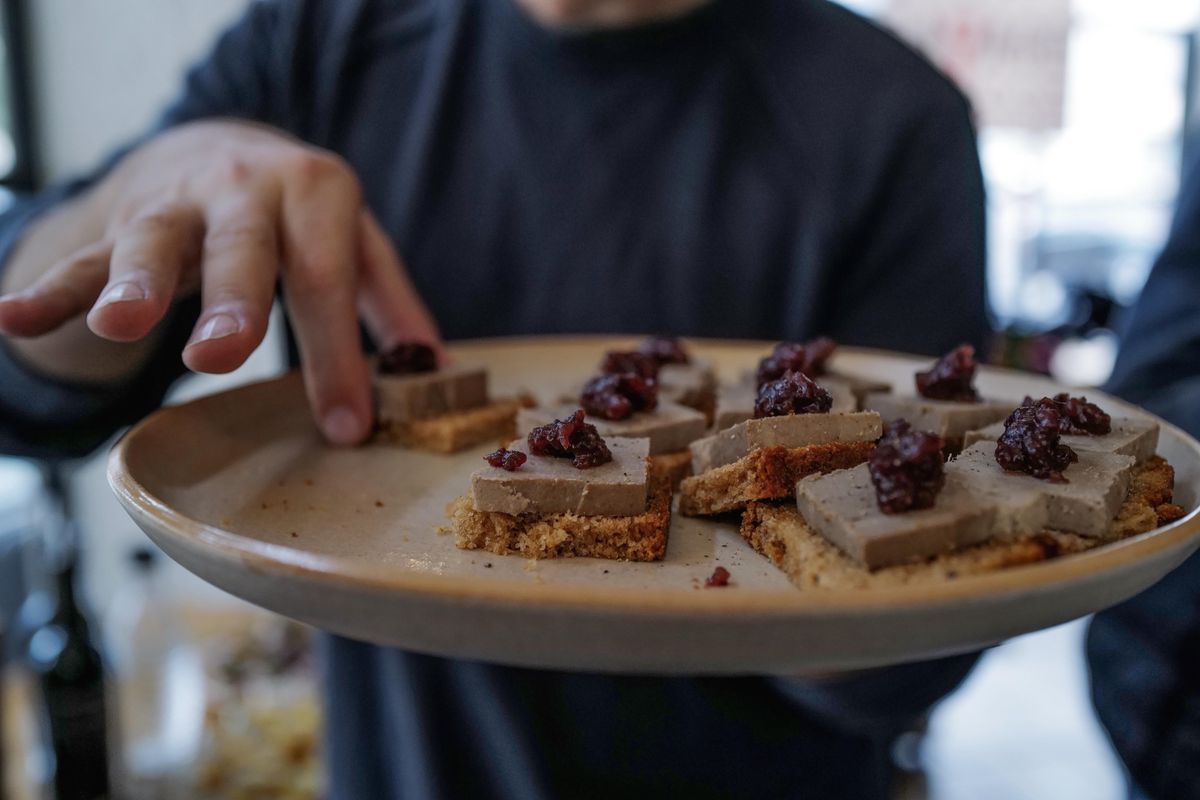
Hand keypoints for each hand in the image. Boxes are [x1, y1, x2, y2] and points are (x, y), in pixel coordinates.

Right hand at [0, 120, 439, 443]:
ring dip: (132, 282)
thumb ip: (389, 299)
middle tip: (220, 355)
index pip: (328, 281)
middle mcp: (246, 188)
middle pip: (242, 250)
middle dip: (231, 303)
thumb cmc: (298, 212)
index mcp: (316, 192)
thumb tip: (433, 368)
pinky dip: (49, 288)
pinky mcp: (123, 220)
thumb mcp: (354, 240)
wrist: (216, 144)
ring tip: (116, 324)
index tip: (345, 427)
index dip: (338, 356)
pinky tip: (12, 317)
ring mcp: (179, 203)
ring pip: (154, 240)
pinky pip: (85, 256)